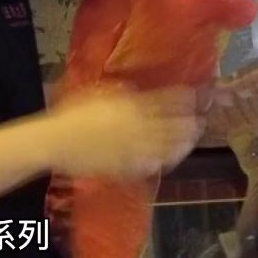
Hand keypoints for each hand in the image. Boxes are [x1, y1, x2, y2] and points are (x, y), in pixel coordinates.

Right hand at [42, 83, 203, 178]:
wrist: (58, 141)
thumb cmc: (71, 113)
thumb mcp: (95, 93)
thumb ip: (118, 93)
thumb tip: (134, 91)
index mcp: (130, 106)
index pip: (164, 101)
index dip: (182, 98)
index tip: (194, 96)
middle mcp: (137, 127)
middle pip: (171, 126)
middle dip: (188, 124)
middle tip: (200, 122)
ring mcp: (133, 148)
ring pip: (166, 147)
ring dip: (182, 144)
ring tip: (190, 142)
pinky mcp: (126, 166)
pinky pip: (150, 164)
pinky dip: (162, 161)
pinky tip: (166, 159)